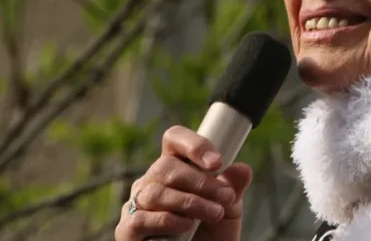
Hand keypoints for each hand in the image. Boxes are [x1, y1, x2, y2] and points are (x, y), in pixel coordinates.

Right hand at [115, 126, 252, 240]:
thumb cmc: (209, 234)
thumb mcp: (228, 211)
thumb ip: (233, 189)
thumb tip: (242, 169)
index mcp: (175, 167)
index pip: (175, 139)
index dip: (194, 145)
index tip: (217, 163)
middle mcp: (152, 181)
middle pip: (167, 166)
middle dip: (201, 182)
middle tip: (226, 197)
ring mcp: (138, 204)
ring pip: (157, 192)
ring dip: (190, 202)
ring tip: (214, 214)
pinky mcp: (127, 229)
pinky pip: (141, 218)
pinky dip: (167, 220)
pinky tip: (185, 227)